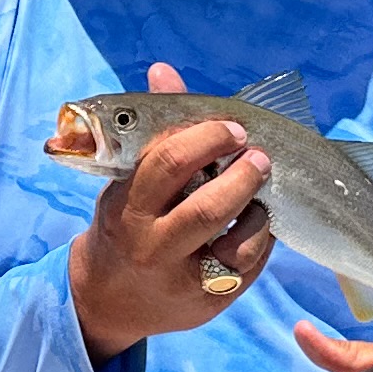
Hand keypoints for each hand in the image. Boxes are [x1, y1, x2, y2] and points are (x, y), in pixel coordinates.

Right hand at [68, 61, 275, 364]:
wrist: (109, 298)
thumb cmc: (126, 223)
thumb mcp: (128, 182)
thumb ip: (155, 131)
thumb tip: (164, 70)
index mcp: (127, 208)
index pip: (168, 164)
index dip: (207, 138)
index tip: (232, 127)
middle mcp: (152, 247)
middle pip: (207, 208)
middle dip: (243, 174)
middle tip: (261, 154)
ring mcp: (182, 279)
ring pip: (236, 241)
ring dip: (258, 207)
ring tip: (262, 188)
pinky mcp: (209, 301)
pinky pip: (250, 264)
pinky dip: (263, 236)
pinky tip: (258, 219)